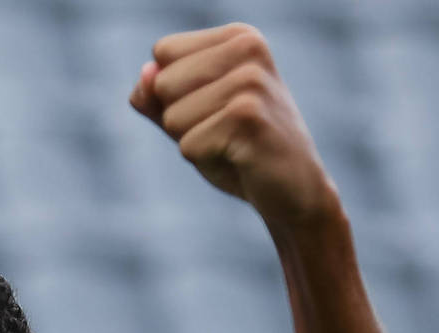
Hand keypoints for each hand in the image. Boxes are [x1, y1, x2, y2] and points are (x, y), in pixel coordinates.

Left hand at [132, 24, 338, 231]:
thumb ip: (157, 96)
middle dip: (181, 119)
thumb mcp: (192, 117)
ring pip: (172, 116)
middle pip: (162, 83)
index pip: (162, 53)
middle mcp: (248, 47)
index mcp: (239, 36)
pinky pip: (187, 145)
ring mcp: (251, 80)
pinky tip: (241, 159)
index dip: (174, 92)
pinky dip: (206, 161)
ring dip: (195, 142)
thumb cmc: (240, 150)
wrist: (295, 190)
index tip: (216, 107)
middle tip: (225, 131)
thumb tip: (143, 75)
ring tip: (233, 144)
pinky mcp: (248, 116)